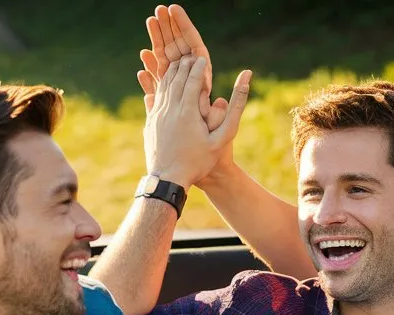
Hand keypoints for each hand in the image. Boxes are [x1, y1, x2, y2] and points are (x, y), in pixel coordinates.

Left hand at [137, 5, 242, 186]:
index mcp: (187, 110)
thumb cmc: (199, 162)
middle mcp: (170, 108)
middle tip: (190, 55)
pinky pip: (155, 96)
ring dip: (172, 72)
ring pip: (164, 85)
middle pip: (176, 78)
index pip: (193, 79)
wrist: (168, 179)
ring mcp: (157, 114)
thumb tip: (244, 86)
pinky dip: (160, 84)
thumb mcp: (222, 138)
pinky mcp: (150, 121)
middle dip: (184, 65)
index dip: (198, 66)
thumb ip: (233, 110)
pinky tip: (165, 83)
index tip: (202, 57)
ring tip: (179, 64)